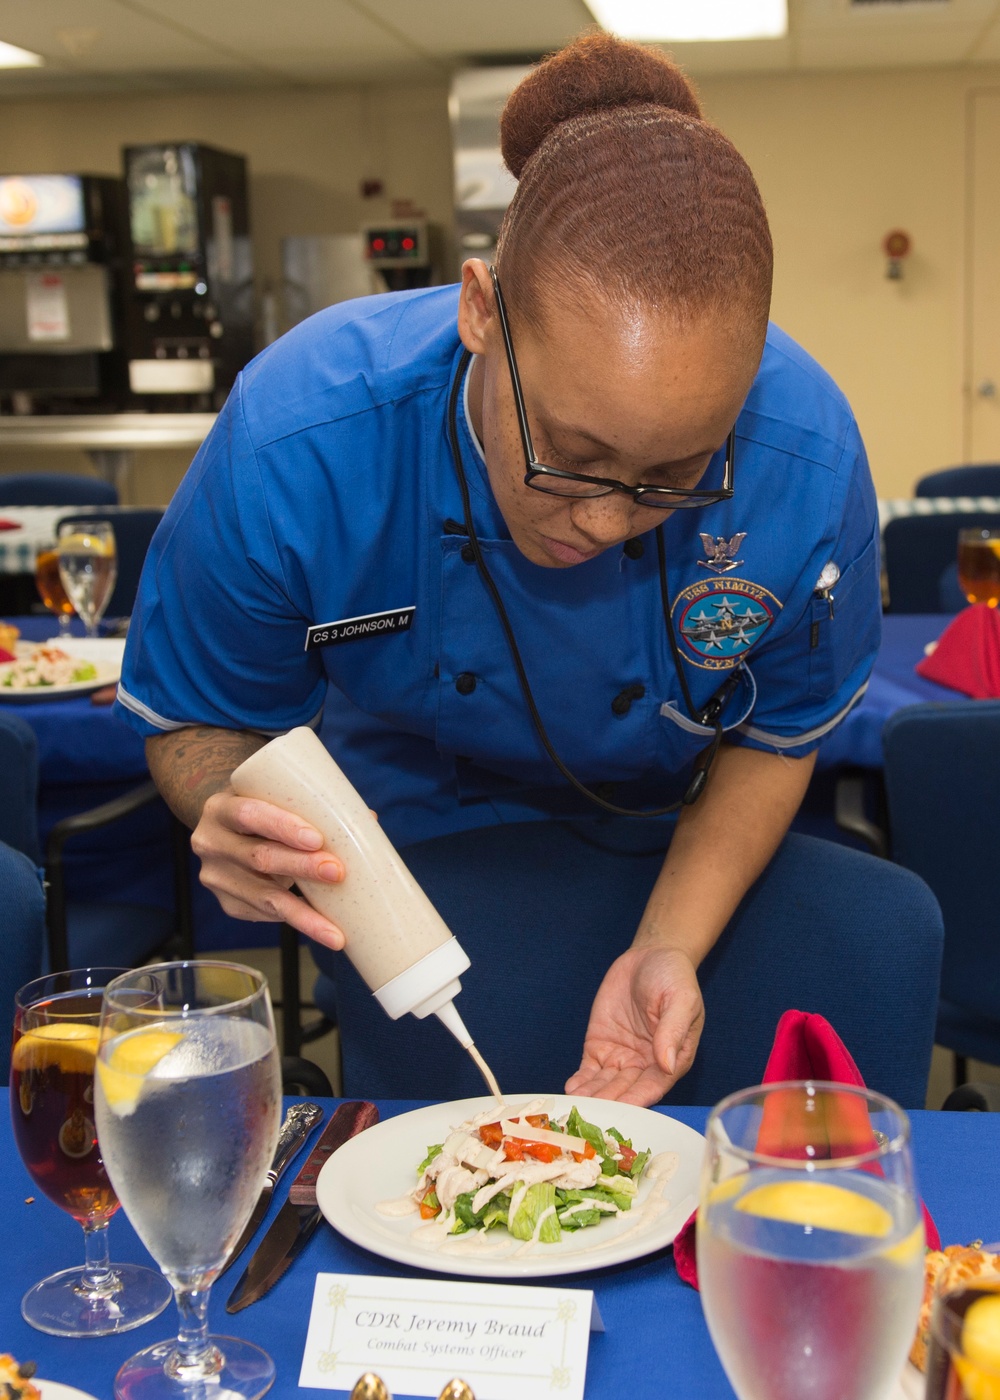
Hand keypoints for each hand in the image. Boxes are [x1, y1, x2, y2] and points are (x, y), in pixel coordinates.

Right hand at [190, 791, 345, 947]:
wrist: (227, 828)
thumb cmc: (261, 809)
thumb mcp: (274, 798)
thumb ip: (312, 807)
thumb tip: (367, 820)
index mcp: (221, 808)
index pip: (249, 815)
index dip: (283, 827)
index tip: (317, 839)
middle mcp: (210, 842)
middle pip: (258, 857)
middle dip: (301, 867)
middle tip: (337, 872)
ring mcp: (215, 877)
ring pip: (262, 896)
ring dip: (302, 913)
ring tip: (334, 929)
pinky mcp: (227, 903)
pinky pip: (263, 914)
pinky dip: (294, 919)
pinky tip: (318, 928)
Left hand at [565, 947, 704, 1106]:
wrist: (650, 956)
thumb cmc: (674, 977)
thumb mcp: (681, 998)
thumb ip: (673, 1031)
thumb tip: (668, 1064)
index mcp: (672, 1059)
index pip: (654, 1085)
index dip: (638, 1098)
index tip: (624, 1108)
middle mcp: (645, 1064)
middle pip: (626, 1089)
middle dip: (610, 1101)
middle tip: (593, 1112)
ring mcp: (622, 1056)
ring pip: (606, 1084)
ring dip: (593, 1095)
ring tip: (577, 1102)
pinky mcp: (601, 1045)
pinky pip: (590, 1068)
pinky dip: (582, 1080)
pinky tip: (572, 1088)